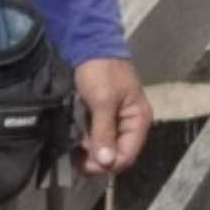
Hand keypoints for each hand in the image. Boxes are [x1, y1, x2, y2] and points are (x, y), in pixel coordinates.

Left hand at [73, 56, 150, 175]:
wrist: (90, 45)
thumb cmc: (101, 71)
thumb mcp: (103, 101)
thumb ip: (104, 132)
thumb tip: (106, 162)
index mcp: (138, 120)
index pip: (127, 156)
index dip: (107, 165)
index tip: (83, 164)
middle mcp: (130, 124)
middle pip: (115, 154)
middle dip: (96, 158)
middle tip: (74, 156)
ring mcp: (115, 121)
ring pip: (104, 148)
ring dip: (88, 150)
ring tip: (71, 146)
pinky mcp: (102, 117)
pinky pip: (95, 137)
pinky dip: (84, 140)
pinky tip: (73, 138)